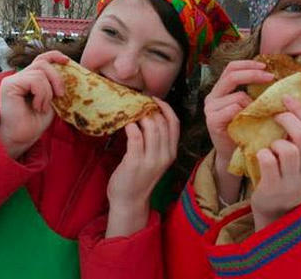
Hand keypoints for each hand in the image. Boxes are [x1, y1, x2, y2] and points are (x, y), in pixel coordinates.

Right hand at [0, 51, 69, 158]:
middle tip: (60, 95)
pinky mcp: (9, 85)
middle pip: (42, 63)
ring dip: (47, 92)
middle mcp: (19, 76)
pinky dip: (41, 94)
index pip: (41, 59)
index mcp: (28, 78)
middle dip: (56, 77)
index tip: (67, 61)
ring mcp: (12, 80)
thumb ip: (55, 85)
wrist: (23, 137)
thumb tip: (68, 72)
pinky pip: (34, 80)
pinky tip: (37, 107)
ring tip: (43, 107)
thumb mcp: (51, 99)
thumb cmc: (36, 122)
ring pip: (40, 72)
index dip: (54, 56)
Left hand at [105, 98, 178, 237]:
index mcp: (171, 153)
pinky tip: (125, 124)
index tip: (154, 99)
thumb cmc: (138, 177)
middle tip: (136, 103)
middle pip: (162, 123)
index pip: (175, 124)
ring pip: (152, 127)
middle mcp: (165, 155)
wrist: (129, 201)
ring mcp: (151, 160)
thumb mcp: (154, 158)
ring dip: (140, 116)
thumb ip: (155, 141)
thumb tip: (147, 114)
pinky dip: (131, 126)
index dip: (166, 108)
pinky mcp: (135, 162)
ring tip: (130, 112)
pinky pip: (136, 137)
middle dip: (150, 109)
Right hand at [204, 60, 273, 203]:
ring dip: (254, 103)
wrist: (237, 157)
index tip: (267, 66)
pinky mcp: (212, 121)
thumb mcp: (254, 108)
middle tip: (271, 77)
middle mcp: (213, 97)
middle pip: (231, 74)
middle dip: (253, 74)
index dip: (249, 64)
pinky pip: (233, 109)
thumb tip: (282, 78)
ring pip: (237, 96)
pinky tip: (253, 124)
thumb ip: (259, 94)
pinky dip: (246, 114)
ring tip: (263, 114)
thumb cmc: (249, 131)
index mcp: (221, 90)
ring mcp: (210, 109)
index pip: (232, 68)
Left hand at [250, 96, 300, 230]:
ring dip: (275, 141)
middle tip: (275, 115)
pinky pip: (268, 161)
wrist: (276, 212)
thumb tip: (291, 103)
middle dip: (287, 120)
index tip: (286, 98)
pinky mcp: (275, 189)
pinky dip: (262, 153)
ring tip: (271, 145)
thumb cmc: (287, 178)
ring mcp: (294, 184)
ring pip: (288, 149)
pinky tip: (261, 156)